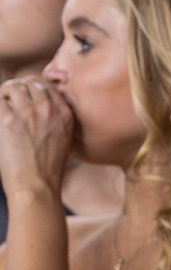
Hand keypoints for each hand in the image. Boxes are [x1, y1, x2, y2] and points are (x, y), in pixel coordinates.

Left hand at [0, 79, 74, 197]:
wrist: (36, 186)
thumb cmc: (48, 170)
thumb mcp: (66, 141)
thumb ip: (59, 121)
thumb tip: (45, 111)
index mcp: (65, 114)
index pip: (49, 87)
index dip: (36, 87)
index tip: (28, 92)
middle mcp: (49, 109)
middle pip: (32, 82)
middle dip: (20, 86)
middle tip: (11, 94)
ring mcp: (29, 113)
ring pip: (14, 86)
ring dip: (6, 91)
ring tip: (2, 99)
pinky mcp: (8, 121)